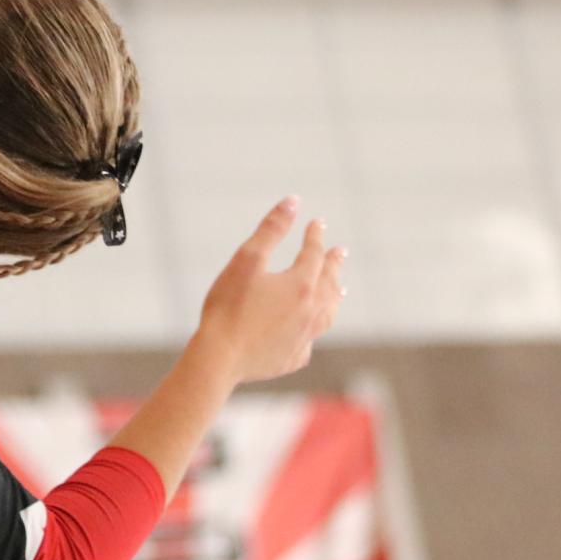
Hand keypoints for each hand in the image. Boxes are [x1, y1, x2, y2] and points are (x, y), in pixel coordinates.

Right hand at [196, 198, 345, 383]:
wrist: (220, 358)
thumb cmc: (228, 306)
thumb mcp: (247, 260)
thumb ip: (271, 230)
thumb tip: (293, 201)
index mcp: (301, 284)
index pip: (314, 252)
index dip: (315, 235)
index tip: (317, 223)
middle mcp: (311, 310)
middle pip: (329, 282)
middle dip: (333, 264)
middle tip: (339, 252)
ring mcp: (305, 337)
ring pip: (328, 312)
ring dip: (335, 296)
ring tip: (340, 289)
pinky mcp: (293, 358)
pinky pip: (310, 341)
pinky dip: (313, 329)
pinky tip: (310, 330)